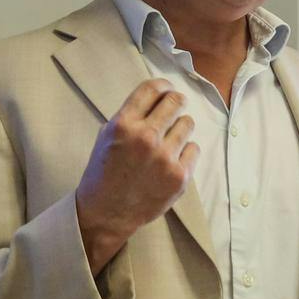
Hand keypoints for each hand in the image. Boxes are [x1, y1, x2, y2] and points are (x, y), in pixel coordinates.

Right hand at [75, 81, 198, 274]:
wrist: (106, 213)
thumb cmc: (104, 172)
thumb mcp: (106, 137)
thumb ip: (129, 117)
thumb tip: (156, 99)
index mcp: (123, 124)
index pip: (152, 89)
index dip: (163, 85)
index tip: (166, 89)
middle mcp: (145, 137)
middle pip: (175, 101)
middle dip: (176, 101)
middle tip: (175, 108)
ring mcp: (164, 157)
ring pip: (187, 123)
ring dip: (180, 127)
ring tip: (170, 139)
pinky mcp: (179, 176)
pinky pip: (194, 148)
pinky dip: (185, 151)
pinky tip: (172, 159)